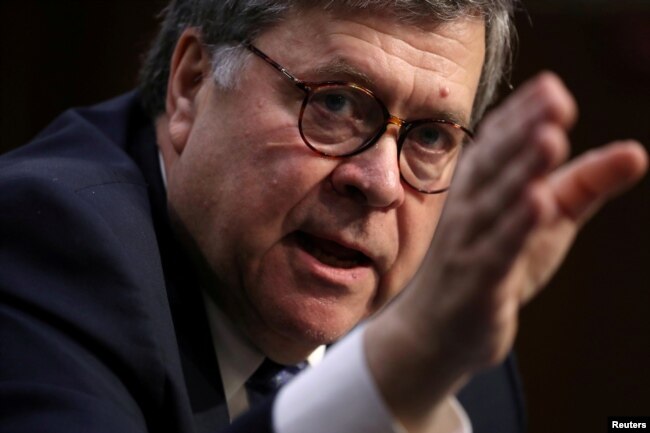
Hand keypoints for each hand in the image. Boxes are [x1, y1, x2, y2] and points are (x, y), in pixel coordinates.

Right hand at [365, 72, 647, 430]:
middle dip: (523, 131)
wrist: (438, 327)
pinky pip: (496, 252)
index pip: (499, 142)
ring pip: (494, 203)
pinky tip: (536, 204)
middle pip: (495, 165)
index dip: (523, 115)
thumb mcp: (547, 219)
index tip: (553, 88)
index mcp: (481, 185)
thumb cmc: (490, 261)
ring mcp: (467, 245)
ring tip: (548, 140)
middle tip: (553, 101)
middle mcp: (468, 208)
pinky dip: (514, 228)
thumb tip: (637, 151)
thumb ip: (585, 184)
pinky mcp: (476, 282)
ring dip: (520, 171)